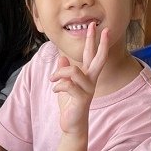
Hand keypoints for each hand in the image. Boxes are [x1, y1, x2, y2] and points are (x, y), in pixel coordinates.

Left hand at [50, 22, 109, 136]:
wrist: (71, 125)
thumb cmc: (69, 105)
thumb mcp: (64, 85)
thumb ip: (65, 72)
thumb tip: (62, 58)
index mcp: (88, 76)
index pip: (94, 55)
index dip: (96, 41)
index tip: (98, 27)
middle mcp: (92, 81)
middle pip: (98, 58)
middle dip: (95, 41)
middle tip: (93, 25)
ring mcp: (88, 90)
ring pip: (74, 71)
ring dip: (59, 73)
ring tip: (52, 79)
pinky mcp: (82, 99)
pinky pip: (67, 85)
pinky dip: (58, 86)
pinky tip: (54, 90)